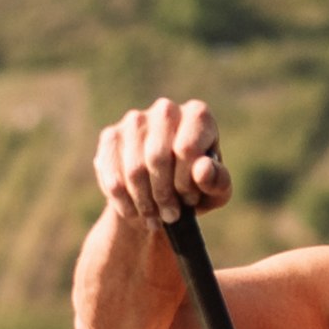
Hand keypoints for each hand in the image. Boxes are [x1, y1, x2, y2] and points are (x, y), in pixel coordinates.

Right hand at [93, 97, 230, 227]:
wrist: (162, 194)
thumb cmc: (195, 188)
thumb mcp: (215, 191)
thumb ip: (217, 180)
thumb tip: (203, 169)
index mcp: (197, 116)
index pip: (186, 149)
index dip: (186, 182)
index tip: (189, 200)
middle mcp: (166, 110)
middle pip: (157, 157)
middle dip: (164, 195)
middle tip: (171, 216)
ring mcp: (135, 120)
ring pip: (134, 169)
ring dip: (144, 202)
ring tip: (154, 218)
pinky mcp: (110, 136)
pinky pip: (113, 176)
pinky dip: (124, 202)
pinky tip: (134, 213)